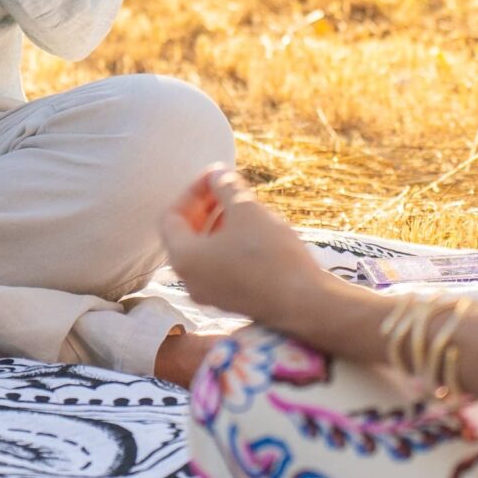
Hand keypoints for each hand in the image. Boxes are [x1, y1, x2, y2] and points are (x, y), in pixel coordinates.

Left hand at [156, 165, 335, 333]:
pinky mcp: (232, 301)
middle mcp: (189, 280)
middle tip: (229, 186)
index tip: (217, 176)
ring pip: (205, 250)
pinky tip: (253, 231)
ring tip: (243, 206)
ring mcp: (210, 294)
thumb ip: (225, 186)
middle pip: (186, 233)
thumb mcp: (246, 209)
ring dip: (219, 223)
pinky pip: (219, 265)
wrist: (306, 304)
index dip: (193, 191)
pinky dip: (229, 244)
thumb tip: (217, 173)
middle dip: (206, 205)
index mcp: (183, 258)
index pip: (172, 216)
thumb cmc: (271, 254)